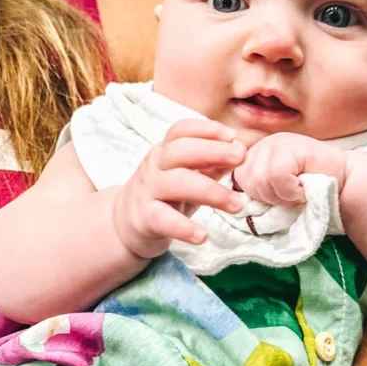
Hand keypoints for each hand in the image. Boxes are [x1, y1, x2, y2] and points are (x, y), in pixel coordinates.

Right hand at [113, 118, 245, 258]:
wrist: (126, 223)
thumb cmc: (165, 196)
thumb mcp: (187, 175)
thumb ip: (211, 165)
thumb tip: (241, 152)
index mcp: (165, 151)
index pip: (181, 131)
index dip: (206, 129)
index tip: (232, 136)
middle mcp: (155, 166)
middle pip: (180, 151)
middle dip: (212, 151)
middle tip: (241, 157)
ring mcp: (147, 191)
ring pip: (177, 183)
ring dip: (211, 192)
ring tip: (238, 205)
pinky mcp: (144, 218)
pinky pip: (164, 220)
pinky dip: (184, 228)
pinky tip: (203, 236)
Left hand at [233, 132, 346, 207]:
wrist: (345, 182)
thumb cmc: (309, 191)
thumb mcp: (274, 189)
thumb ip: (254, 188)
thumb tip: (234, 202)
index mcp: (254, 155)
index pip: (235, 176)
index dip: (253, 193)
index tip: (276, 196)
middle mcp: (262, 144)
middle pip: (245, 180)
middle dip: (268, 197)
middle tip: (290, 194)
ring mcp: (275, 142)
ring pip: (260, 179)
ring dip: (281, 195)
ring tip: (297, 190)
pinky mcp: (289, 146)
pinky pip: (277, 177)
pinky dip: (291, 191)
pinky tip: (303, 187)